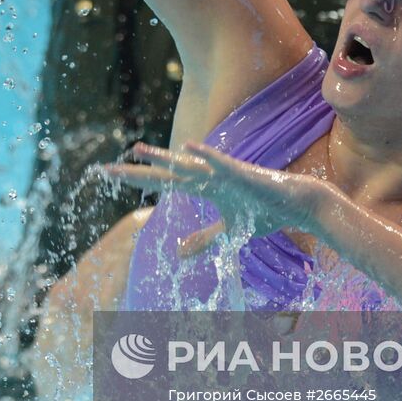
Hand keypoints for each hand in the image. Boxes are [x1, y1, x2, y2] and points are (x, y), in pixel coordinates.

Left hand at [100, 142, 330, 256]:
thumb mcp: (227, 232)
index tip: (110, 175)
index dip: (136, 179)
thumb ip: (203, 240)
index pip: (161, 182)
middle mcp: (206, 176)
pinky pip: (221, 163)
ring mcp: (222, 173)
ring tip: (136, 149)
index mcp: (201, 186)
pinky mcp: (242, 173)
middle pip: (164, 173)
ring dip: (162, 156)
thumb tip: (178, 253)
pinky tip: (189, 147)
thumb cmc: (263, 213)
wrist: (295, 205)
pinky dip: (205, 155)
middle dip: (135, 171)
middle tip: (105, 170)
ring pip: (186, 164)